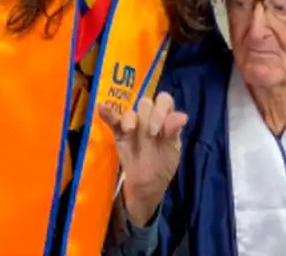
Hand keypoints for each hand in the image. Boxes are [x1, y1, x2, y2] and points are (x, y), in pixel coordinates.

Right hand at [98, 93, 187, 226]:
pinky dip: (107, 113)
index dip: (161, 110)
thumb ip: (173, 132)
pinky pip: (112, 120)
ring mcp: (133, 123)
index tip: (158, 130)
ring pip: (130, 112)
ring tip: (130, 131)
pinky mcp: (119, 132)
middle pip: (145, 103)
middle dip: (148, 117)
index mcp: (165, 117)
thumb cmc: (163, 163)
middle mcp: (149, 116)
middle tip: (150, 135)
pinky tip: (102, 107)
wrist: (147, 183)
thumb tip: (183, 116)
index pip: (164, 100)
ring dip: (130, 119)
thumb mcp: (172, 150)